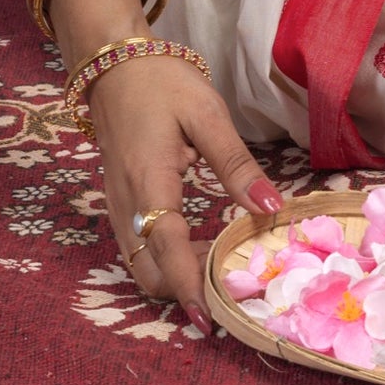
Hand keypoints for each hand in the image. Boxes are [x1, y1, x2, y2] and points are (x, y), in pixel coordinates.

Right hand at [89, 51, 284, 328]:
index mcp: (149, 181)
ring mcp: (116, 209)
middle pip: (148, 272)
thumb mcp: (207, 114)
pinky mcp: (117, 205)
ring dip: (173, 280)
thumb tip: (271, 208)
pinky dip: (163, 262)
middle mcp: (125, 205)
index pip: (167, 249)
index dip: (189, 287)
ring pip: (139, 266)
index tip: (211, 319)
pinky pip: (136, 249)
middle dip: (184, 291)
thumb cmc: (163, 83)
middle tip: (230, 291)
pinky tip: (197, 252)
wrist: (113, 65)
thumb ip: (237, 165)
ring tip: (219, 277)